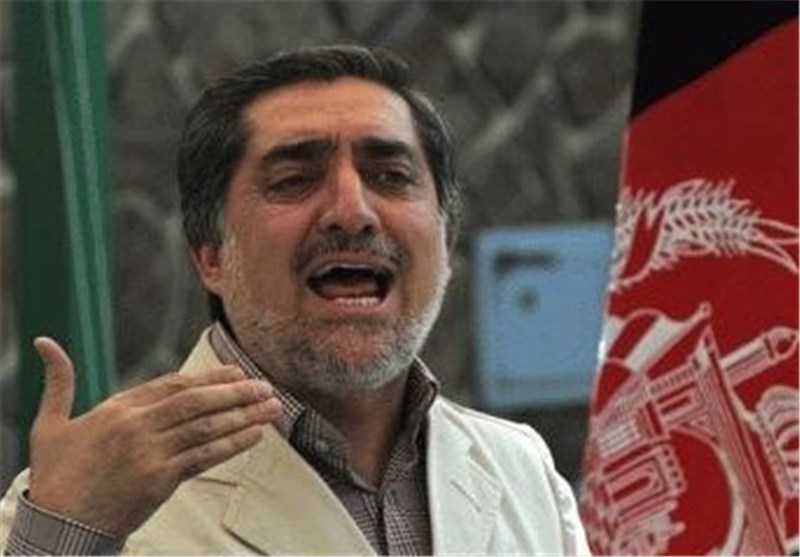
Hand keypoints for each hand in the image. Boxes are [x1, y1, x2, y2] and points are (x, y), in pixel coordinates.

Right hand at [27, 336, 281, 535]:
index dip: (209, 377)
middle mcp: (137, 427)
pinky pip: (204, 457)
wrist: (57, 525)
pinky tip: (254, 435)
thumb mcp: (50, 424)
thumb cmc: (55, 475)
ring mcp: (150, 454)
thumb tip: (45, 341)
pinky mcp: (160, 481)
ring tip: (272, 408)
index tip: (237, 372)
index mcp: (118, 409)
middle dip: (235, 392)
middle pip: (196, 402)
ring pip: (206, 427)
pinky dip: (232, 444)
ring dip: (243, 416)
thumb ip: (58, 382)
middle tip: (265, 386)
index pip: (173, 384)